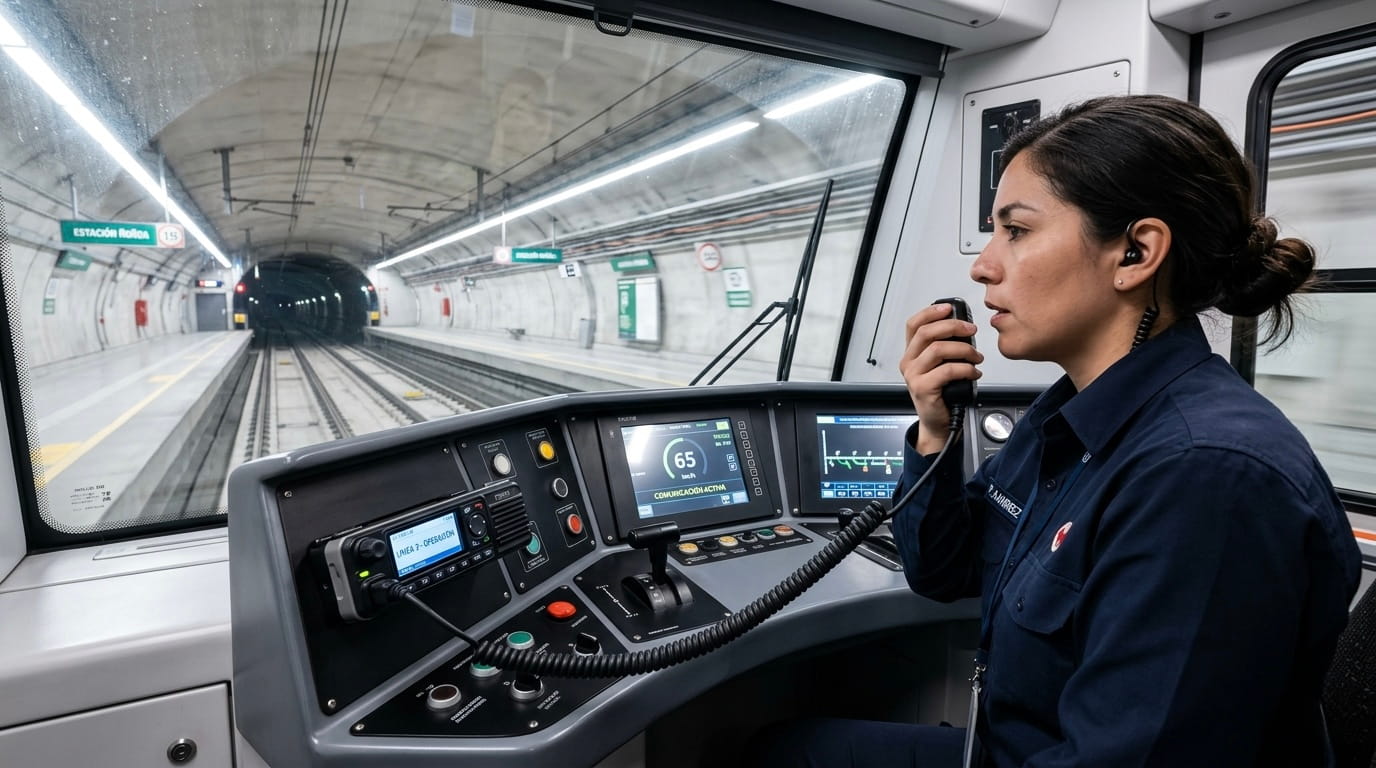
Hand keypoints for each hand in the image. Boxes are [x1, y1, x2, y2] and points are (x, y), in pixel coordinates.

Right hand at [899, 303, 982, 453]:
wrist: (939, 423)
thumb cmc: (943, 394)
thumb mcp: (941, 366)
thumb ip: (946, 348)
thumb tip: (964, 329)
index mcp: (912, 353)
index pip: (914, 324)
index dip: (930, 312)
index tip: (949, 308)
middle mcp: (909, 362)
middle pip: (927, 332)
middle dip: (953, 326)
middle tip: (971, 330)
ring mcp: (914, 375)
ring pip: (938, 349)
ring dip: (964, 350)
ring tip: (976, 357)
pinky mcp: (923, 388)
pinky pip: (947, 370)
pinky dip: (966, 369)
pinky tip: (974, 372)